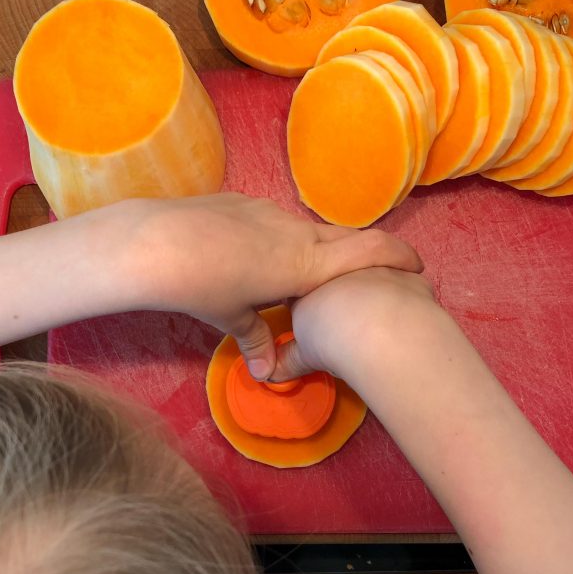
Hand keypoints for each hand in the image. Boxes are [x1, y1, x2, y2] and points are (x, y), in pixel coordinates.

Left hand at [115, 194, 422, 379]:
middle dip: (360, 256)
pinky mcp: (242, 200)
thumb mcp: (232, 318)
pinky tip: (247, 254)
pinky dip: (276, 238)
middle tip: (364, 276)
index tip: (417, 267)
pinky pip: (272, 220)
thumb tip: (265, 373)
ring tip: (295, 273)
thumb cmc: (203, 287)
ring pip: (305, 229)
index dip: (401, 256)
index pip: (371, 250)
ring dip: (311, 249)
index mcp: (306, 263)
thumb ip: (255, 340)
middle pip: (344, 238)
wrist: (154, 242)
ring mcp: (269, 211)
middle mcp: (296, 231)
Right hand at [270, 267, 438, 382]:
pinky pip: (409, 281)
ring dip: (376, 287)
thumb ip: (288, 361)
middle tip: (348, 318)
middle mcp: (344, 266)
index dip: (307, 299)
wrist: (379, 330)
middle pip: (340, 272)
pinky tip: (408, 318)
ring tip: (381, 318)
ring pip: (376, 271)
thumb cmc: (330, 338)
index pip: (303, 283)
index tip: (314, 316)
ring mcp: (379, 266)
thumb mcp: (302, 355)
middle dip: (342, 287)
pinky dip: (407, 297)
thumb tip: (268, 376)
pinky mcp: (411, 275)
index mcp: (309, 281)